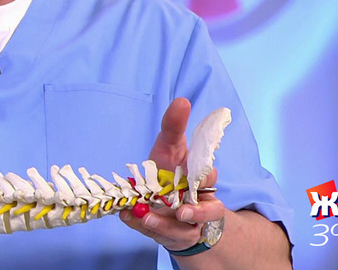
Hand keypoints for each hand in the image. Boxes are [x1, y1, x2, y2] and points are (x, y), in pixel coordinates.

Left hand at [119, 98, 224, 251]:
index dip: (206, 177)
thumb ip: (174, 126)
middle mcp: (199, 203)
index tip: (198, 175)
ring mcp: (187, 223)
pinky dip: (143, 228)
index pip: (209, 177)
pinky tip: (128, 217)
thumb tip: (182, 101)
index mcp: (200, 179)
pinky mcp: (171, 236)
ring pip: (186, 230)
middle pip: (208, 210)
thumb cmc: (169, 171)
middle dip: (197, 211)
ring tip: (147, 218)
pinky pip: (161, 237)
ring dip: (166, 225)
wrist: (169, 203)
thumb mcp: (168, 146)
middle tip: (182, 210)